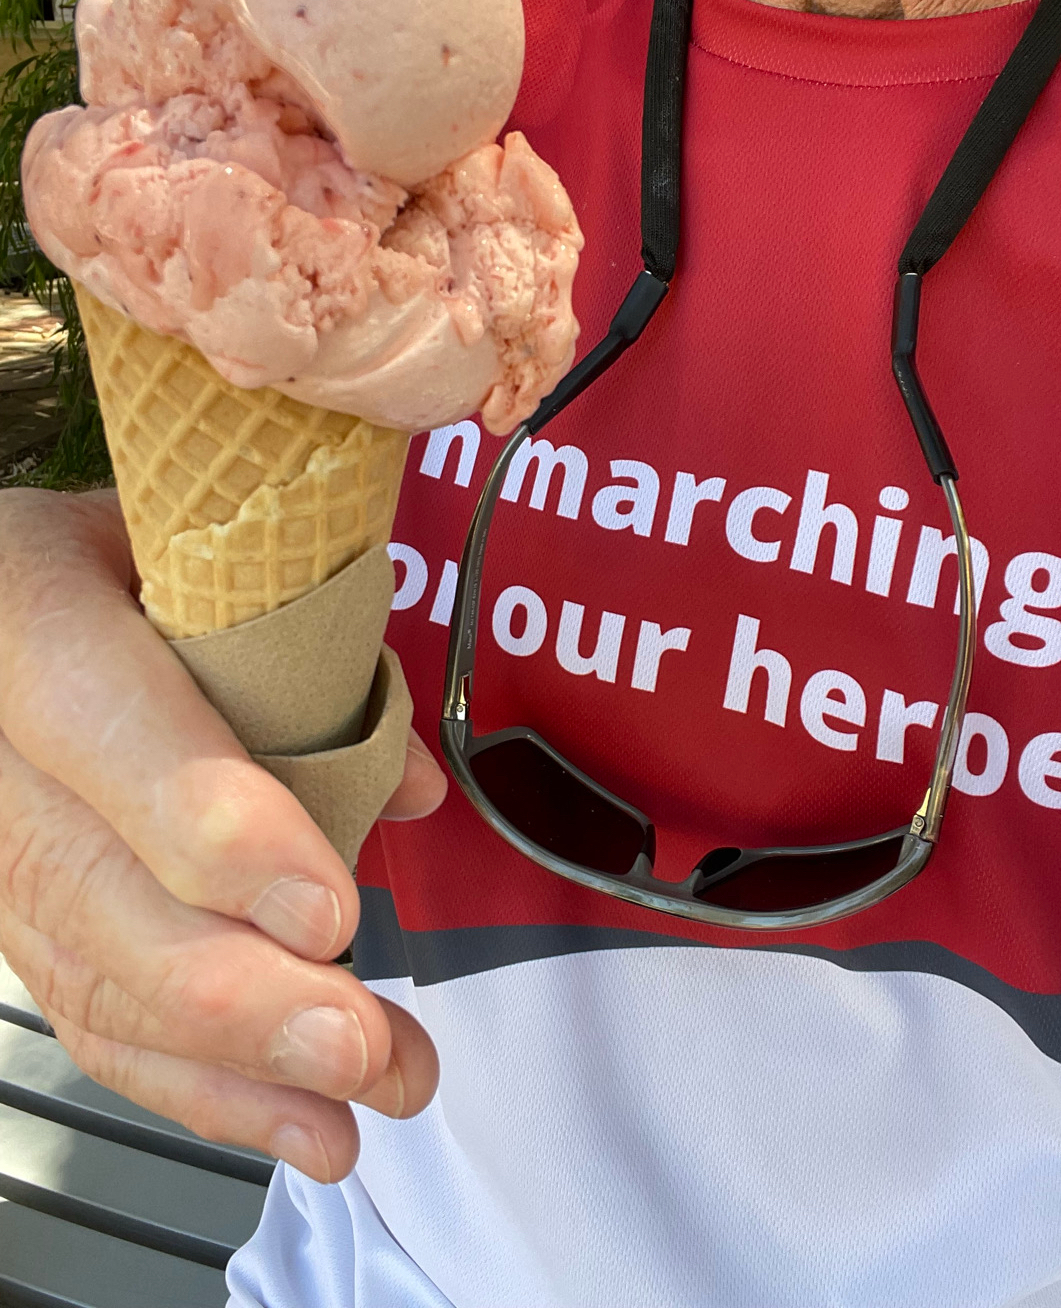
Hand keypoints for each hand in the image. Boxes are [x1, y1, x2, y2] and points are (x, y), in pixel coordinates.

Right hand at [0, 486, 445, 1182]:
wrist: (7, 599)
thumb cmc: (131, 559)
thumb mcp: (210, 552)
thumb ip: (310, 645)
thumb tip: (406, 785)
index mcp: (29, 608)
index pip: (104, 721)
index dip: (212, 825)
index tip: (326, 906)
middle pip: (89, 888)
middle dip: (238, 989)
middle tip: (359, 1041)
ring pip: (87, 972)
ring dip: (234, 1063)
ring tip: (356, 1108)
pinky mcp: (11, 912)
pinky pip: (87, 1012)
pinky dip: (195, 1083)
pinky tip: (290, 1124)